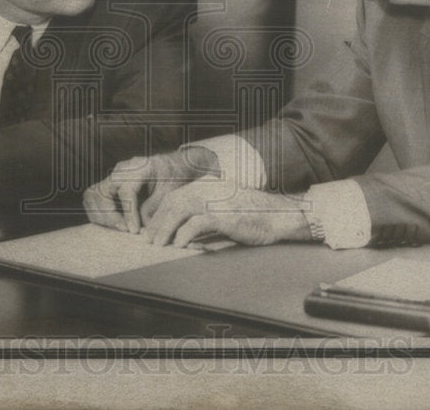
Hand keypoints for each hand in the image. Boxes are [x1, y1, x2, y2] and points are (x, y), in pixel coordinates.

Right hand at [83, 147, 219, 232]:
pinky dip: (97, 212)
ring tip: (118, 228)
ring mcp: (113, 175)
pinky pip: (92, 197)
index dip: (128, 213)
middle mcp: (122, 169)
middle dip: (110, 215)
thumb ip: (155, 208)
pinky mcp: (108, 183)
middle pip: (103, 192)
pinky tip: (113, 223)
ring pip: (92, 194)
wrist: (172, 166)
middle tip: (125, 230)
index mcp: (139, 167)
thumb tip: (142, 227)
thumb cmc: (174, 177)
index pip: (126, 191)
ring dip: (101, 215)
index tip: (134, 230)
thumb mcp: (170, 192)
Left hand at [144, 176, 312, 246]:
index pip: (176, 197)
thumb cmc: (254, 216)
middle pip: (174, 202)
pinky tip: (179, 245)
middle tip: (149, 240)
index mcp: (208, 185)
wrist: (280, 215)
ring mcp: (216, 200)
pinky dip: (184, 235)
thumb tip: (183, 232)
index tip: (153, 230)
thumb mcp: (226, 209)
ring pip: (180, 211)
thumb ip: (205, 215)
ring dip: (165, 229)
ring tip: (158, 245)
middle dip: (158, 222)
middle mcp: (209, 188)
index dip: (161, 214)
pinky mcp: (224, 215)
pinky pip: (196, 223)